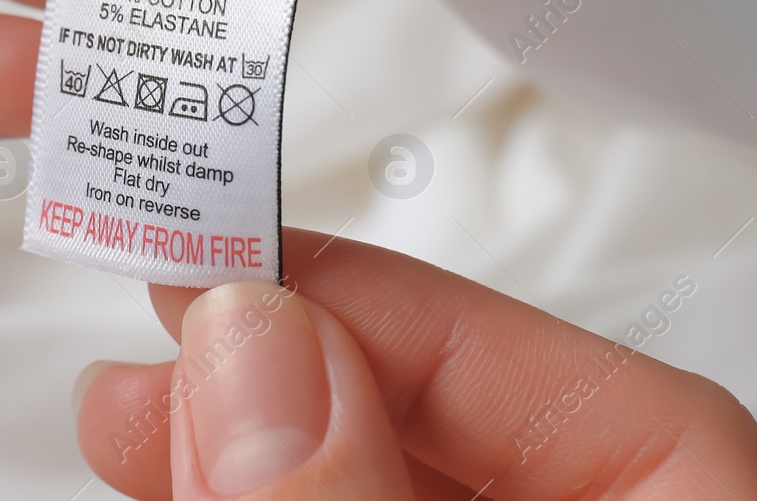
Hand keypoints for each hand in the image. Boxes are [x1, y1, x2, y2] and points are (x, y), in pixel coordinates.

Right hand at [74, 229, 756, 499]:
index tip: (266, 278)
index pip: (626, 412)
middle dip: (303, 376)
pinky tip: (178, 476)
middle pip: (478, 446)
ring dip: (249, 446)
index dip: (428, 318)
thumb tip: (261, 360)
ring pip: (382, 500)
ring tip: (131, 410)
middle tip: (174, 323)